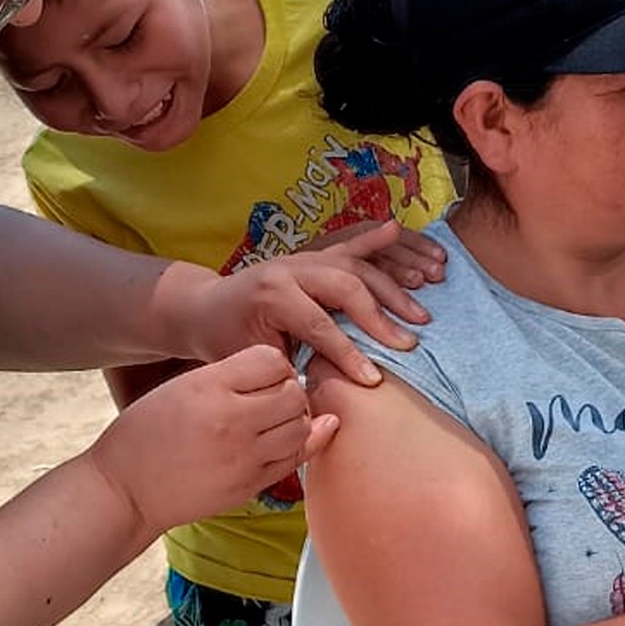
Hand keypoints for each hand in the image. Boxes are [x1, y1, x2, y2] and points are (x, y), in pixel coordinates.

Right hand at [89, 346, 335, 534]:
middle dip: (289, 390)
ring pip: (301, 427)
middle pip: (294, 394)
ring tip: (274, 421)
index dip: (273, 364)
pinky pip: (295, 459)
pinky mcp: (249, 485)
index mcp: (210, 387)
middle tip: (271, 398)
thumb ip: (229, 375)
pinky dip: (297, 445)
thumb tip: (278, 369)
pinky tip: (284, 439)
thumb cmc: (146, 432)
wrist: (125, 490)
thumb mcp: (180, 387)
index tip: (262, 375)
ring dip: (295, 419)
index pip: (272, 360)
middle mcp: (231, 420)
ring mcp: (244, 457)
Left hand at [172, 222, 429, 384]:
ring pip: (356, 267)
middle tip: (409, 343)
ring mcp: (304, 257)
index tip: (373, 380)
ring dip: (392, 289)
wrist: (204, 308)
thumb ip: (286, 372)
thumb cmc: (225, 340)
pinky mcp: (314, 255)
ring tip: (420, 314)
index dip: (348, 354)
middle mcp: (290, 268)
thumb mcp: (249, 361)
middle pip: (346, 288)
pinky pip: (350, 246)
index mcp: (271, 294)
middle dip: (380, 318)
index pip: (320, 325)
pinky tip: (396, 230)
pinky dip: (375, 240)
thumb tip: (323, 396)